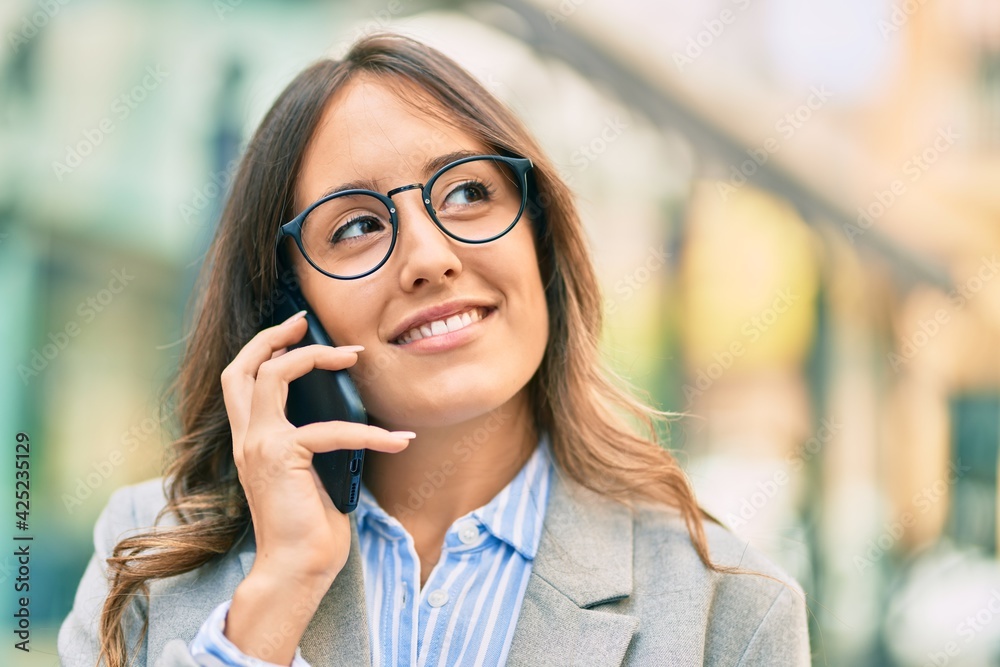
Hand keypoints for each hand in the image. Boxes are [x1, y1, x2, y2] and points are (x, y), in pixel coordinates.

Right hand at [220, 308, 412, 594]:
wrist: (296, 569)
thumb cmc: (310, 527)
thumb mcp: (310, 472)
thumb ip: (313, 441)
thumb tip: (346, 413)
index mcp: (252, 442)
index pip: (239, 381)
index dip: (262, 349)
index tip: (293, 330)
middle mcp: (248, 440)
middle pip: (242, 369)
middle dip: (273, 337)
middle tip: (305, 321)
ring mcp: (260, 446)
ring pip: (272, 376)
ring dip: (315, 357)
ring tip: (353, 357)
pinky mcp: (283, 458)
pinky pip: (330, 428)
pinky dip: (370, 432)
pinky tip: (398, 440)